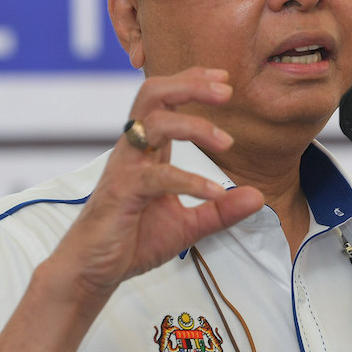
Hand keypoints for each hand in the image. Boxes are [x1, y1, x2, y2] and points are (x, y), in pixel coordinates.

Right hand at [47, 67, 263, 302]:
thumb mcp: (188, 226)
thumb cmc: (132, 240)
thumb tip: (258, 197)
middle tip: (226, 92)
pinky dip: (189, 180)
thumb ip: (221, 210)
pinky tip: (213, 191)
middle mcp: (134, 150)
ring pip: (156, 124)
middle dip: (191, 85)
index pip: (166, 99)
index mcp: (147, 150)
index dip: (193, 82)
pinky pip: (156, 176)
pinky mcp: (122, 192)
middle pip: (154, 94)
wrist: (93, 270)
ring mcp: (125, 168)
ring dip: (195, 126)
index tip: (225, 80)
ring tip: (227, 142)